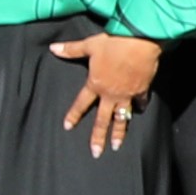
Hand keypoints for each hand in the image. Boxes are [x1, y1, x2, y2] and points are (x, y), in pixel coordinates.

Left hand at [52, 27, 160, 152]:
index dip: (74, 115)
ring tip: (117, 146)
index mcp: (95, 84)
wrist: (139, 41)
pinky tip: (140, 111)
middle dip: (98, 137)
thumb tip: (53, 48)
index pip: (81, 103)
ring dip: (119, 132)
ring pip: (122, 118)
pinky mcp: (142, 90)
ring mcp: (126, 94)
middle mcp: (110, 94)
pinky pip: (140, 102)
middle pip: (102, 120)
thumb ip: (71, 50)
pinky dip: (140, 107)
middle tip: (96, 152)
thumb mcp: (89, 45)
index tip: (68, 127)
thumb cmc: (113, 43)